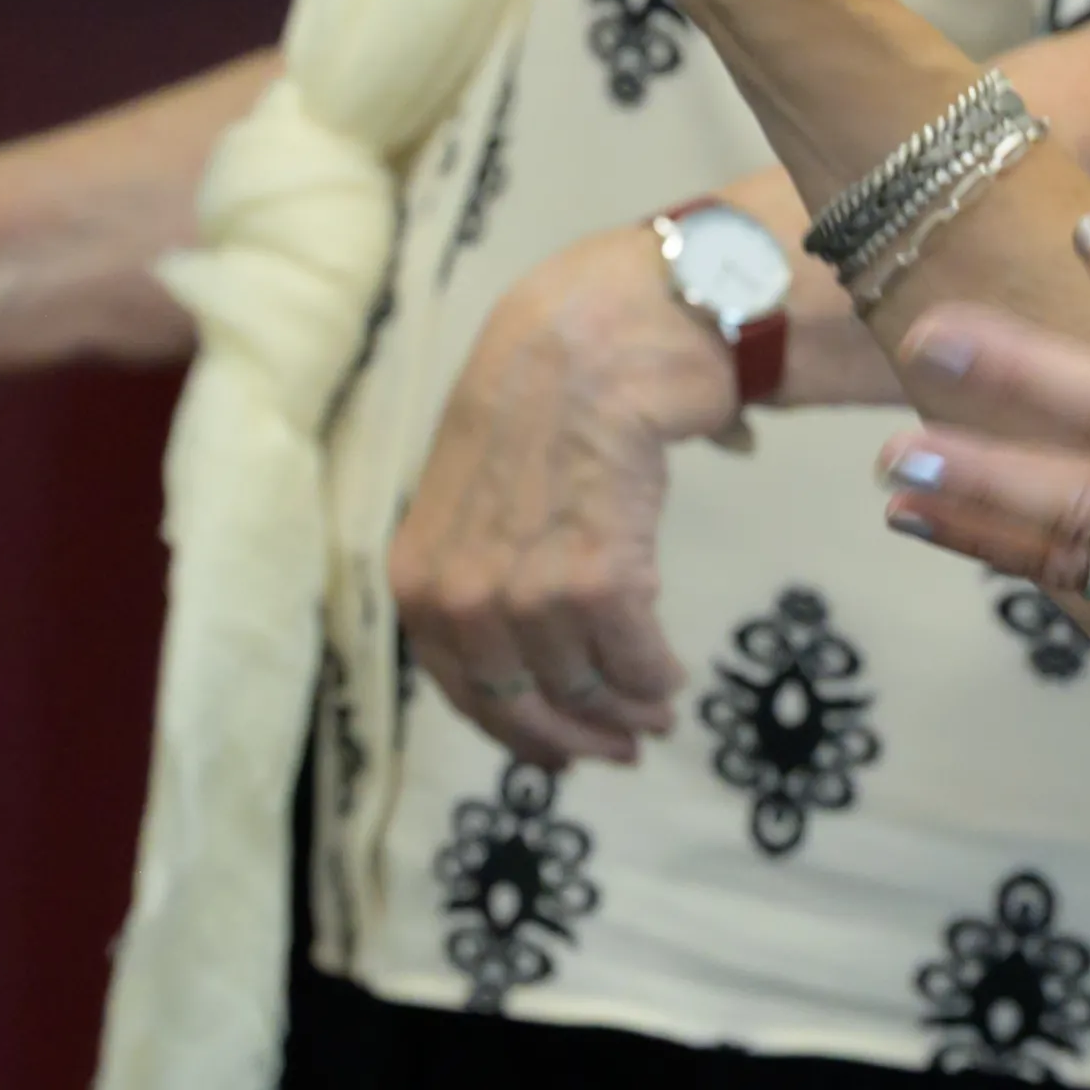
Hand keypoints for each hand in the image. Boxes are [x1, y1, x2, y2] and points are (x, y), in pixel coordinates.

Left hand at [390, 221, 743, 770]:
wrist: (598, 337)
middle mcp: (461, 595)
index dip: (513, 729)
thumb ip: (478, 562)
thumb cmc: (543, 397)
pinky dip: (656, 676)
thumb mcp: (472, 483)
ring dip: (627, 709)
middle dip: (573, 737)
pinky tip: (673, 673)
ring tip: (657, 707)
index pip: (460, 688)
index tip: (557, 751)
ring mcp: (528, 592)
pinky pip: (634, 660)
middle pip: (518, 705)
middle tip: (620, 749)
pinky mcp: (599, 581)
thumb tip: (515, 646)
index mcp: (417, 576)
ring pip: (583, 689)